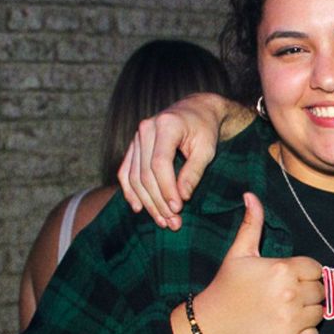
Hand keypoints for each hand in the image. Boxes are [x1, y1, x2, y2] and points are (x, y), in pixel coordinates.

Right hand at [119, 93, 247, 230]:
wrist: (195, 111)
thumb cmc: (205, 130)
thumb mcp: (207, 149)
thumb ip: (194, 172)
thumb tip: (182, 197)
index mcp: (166, 125)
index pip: (160, 163)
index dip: (167, 188)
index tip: (178, 208)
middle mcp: (146, 129)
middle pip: (145, 172)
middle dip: (158, 201)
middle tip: (172, 222)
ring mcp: (137, 137)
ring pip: (134, 176)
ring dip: (147, 202)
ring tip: (162, 220)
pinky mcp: (134, 146)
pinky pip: (125, 171)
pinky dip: (130, 191)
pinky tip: (138, 208)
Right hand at [192, 193, 323, 333]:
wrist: (211, 326)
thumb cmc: (226, 286)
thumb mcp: (238, 253)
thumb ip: (252, 225)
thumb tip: (251, 195)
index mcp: (282, 270)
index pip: (316, 269)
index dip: (305, 273)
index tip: (290, 278)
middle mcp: (291, 294)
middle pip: (320, 291)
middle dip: (307, 291)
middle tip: (286, 295)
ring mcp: (291, 320)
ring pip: (320, 313)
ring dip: (308, 311)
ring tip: (286, 310)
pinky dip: (305, 332)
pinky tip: (286, 326)